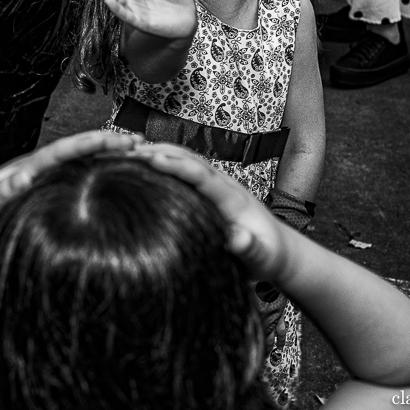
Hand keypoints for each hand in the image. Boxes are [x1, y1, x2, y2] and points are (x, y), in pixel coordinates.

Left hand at [0, 130, 142, 232]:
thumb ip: (4, 190)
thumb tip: (21, 178)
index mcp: (34, 164)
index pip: (67, 149)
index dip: (91, 143)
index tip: (114, 139)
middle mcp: (46, 164)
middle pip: (83, 148)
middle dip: (110, 142)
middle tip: (139, 142)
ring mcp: (52, 173)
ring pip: (86, 158)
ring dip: (110, 153)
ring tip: (139, 152)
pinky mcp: (55, 185)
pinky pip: (84, 172)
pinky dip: (103, 168)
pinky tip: (122, 172)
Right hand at [127, 143, 288, 280]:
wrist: (281, 253)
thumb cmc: (269, 257)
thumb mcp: (263, 258)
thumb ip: (251, 249)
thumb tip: (237, 240)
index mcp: (233, 199)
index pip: (202, 175)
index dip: (177, 165)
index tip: (152, 159)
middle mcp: (225, 186)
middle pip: (190, 160)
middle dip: (161, 151)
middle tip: (128, 151)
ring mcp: (219, 186)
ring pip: (187, 161)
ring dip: (161, 152)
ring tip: (129, 153)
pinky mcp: (212, 192)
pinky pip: (187, 171)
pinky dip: (166, 162)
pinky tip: (146, 166)